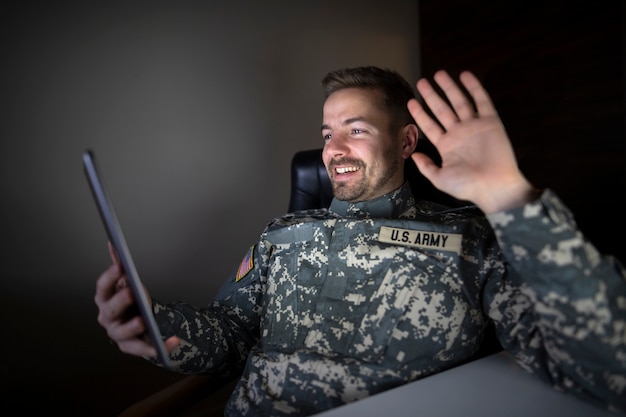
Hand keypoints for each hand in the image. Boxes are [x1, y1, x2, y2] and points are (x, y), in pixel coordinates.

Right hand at [94, 242, 178, 357]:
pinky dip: (160, 346)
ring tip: (142, 321)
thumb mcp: (125, 283)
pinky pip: (145, 349)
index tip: (120, 267)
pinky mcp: (131, 347)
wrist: (135, 322)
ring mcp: (117, 334)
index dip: (110, 277)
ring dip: (131, 327)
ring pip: (122, 333)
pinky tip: (174, 341)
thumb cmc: (129, 301)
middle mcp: (107, 318)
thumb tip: (114, 245)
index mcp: (104, 299)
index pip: (102, 287)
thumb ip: (120, 267)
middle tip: (132, 293)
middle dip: (120, 301)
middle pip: (111, 310)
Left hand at [407, 70, 535, 212]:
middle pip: (442, 109)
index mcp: (447, 146)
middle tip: (422, 82)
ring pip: (459, 102)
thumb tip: (413, 155)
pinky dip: (474, 87)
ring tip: (438, 74)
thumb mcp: (440, 178)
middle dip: (432, 96)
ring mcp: (474, 126)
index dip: (420, 113)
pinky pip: (482, 101)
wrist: (494, 186)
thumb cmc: (468, 187)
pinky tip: (465, 75)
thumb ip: (426, 166)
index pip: (430, 125)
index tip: (411, 101)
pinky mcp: (491, 122)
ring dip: (449, 88)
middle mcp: (459, 133)